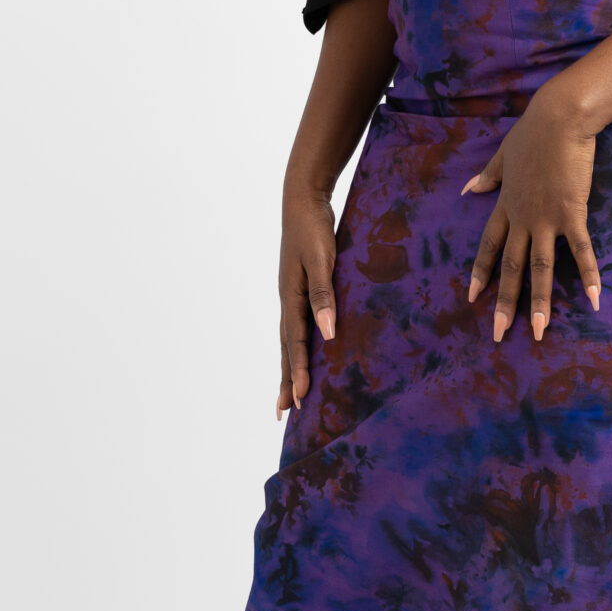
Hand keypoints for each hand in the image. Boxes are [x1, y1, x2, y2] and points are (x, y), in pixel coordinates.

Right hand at [277, 184, 336, 414]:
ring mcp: (292, 293)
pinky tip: (307, 349)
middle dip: (285, 378)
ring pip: (289, 337)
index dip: (297, 371)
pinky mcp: (300, 286)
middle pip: (285, 347)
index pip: (294, 342)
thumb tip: (327, 333)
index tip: (300, 399)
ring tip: (290, 391)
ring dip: (289, 365)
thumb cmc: (313, 227)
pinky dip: (299, 343)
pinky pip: (299, 323)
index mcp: (290, 296)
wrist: (303, 199)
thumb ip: (323, 294)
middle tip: (284, 411)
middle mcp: (288, 299)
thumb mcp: (320, 259)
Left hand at [463, 91, 601, 341]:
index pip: (488, 245)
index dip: (480, 271)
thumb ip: (488, 176)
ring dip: (540, 302)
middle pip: (512, 266)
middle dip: (505, 302)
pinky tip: (594, 300)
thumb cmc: (533, 132)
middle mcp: (522, 217)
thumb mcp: (503, 154)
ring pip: (540, 267)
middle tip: (499, 334)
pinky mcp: (572, 214)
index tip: (471, 297)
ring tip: (538, 331)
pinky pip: (580, 250)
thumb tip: (467, 189)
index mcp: (506, 204)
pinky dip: (588, 275)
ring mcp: (546, 218)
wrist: (559, 119)